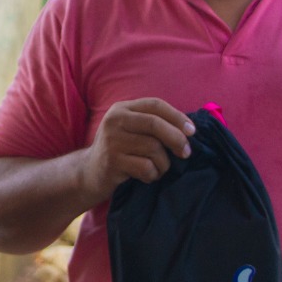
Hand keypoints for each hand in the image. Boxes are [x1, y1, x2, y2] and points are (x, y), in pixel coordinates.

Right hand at [81, 98, 195, 198]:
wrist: (89, 173)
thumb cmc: (119, 151)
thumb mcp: (131, 130)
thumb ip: (153, 124)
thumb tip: (189, 128)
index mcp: (122, 108)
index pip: (155, 105)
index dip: (177, 117)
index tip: (192, 131)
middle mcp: (114, 120)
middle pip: (155, 124)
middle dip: (176, 139)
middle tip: (186, 153)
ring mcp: (112, 141)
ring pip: (153, 148)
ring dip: (163, 163)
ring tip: (157, 169)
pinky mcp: (112, 161)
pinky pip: (146, 167)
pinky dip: (152, 175)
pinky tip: (146, 176)